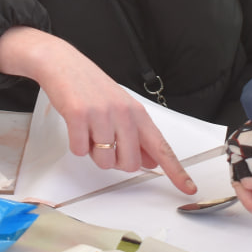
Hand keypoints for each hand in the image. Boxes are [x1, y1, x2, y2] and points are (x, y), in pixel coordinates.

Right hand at [0, 26, 195, 194]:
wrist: (63, 63)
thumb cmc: (92, 86)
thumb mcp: (121, 107)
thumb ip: (137, 135)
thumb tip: (151, 160)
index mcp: (137, 112)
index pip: (161, 147)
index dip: (176, 171)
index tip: (188, 188)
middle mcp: (123, 113)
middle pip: (130, 163)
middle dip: (117, 162)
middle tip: (106, 143)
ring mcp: (101, 114)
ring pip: (105, 161)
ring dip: (95, 154)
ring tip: (89, 131)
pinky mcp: (78, 116)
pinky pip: (80, 151)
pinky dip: (77, 145)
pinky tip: (76, 126)